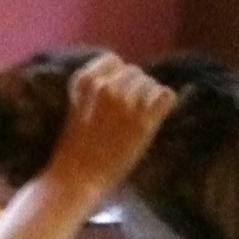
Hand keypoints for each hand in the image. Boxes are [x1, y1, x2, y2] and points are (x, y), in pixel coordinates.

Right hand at [44, 53, 175, 197]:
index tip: (114, 93)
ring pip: (150, 83)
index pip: (113, 60)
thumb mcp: (75, 107)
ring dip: (148, 97)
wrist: (76, 178)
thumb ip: (94, 89)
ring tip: (140, 116)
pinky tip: (154, 117)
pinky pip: (166, 95)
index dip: (117, 75)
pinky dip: (163, 104)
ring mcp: (126, 103)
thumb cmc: (72, 149)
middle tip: (128, 110)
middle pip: (134, 72)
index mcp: (85, 81)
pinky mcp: (144, 121)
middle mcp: (106, 86)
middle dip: (133, 88)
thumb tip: (121, 77)